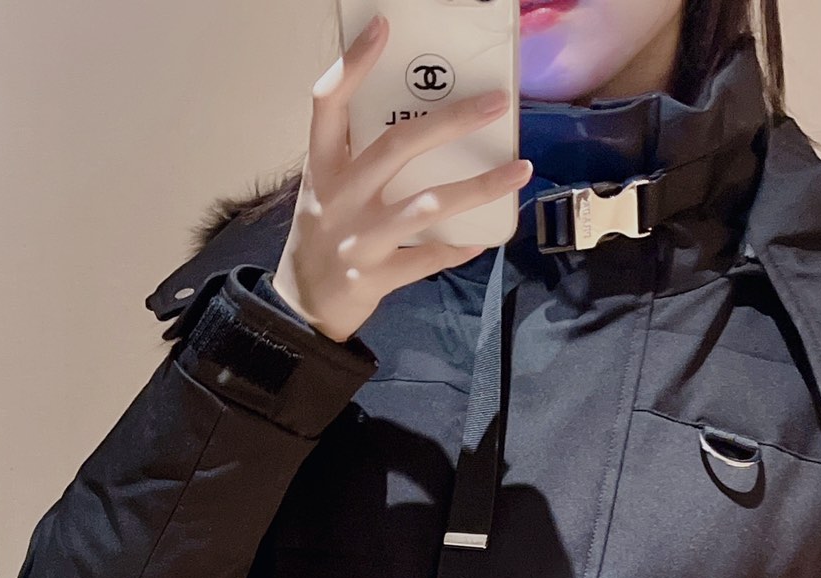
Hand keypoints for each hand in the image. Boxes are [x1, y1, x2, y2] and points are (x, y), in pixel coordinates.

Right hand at [270, 13, 531, 343]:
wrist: (301, 307)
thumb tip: (425, 119)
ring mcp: (357, 240)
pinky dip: (458, 247)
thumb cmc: (324, 234)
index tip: (384, 27)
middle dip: (452, 121)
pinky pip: (426, 258)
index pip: (328, 104)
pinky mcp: (373, 277)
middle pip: (397, 146)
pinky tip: (484, 236)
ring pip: (425, 206)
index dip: (353, 64)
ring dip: (478, 187)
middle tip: (496, 102)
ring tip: (519, 170)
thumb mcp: (325, 189)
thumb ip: (359, 156)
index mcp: (322, 168)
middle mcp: (339, 198)